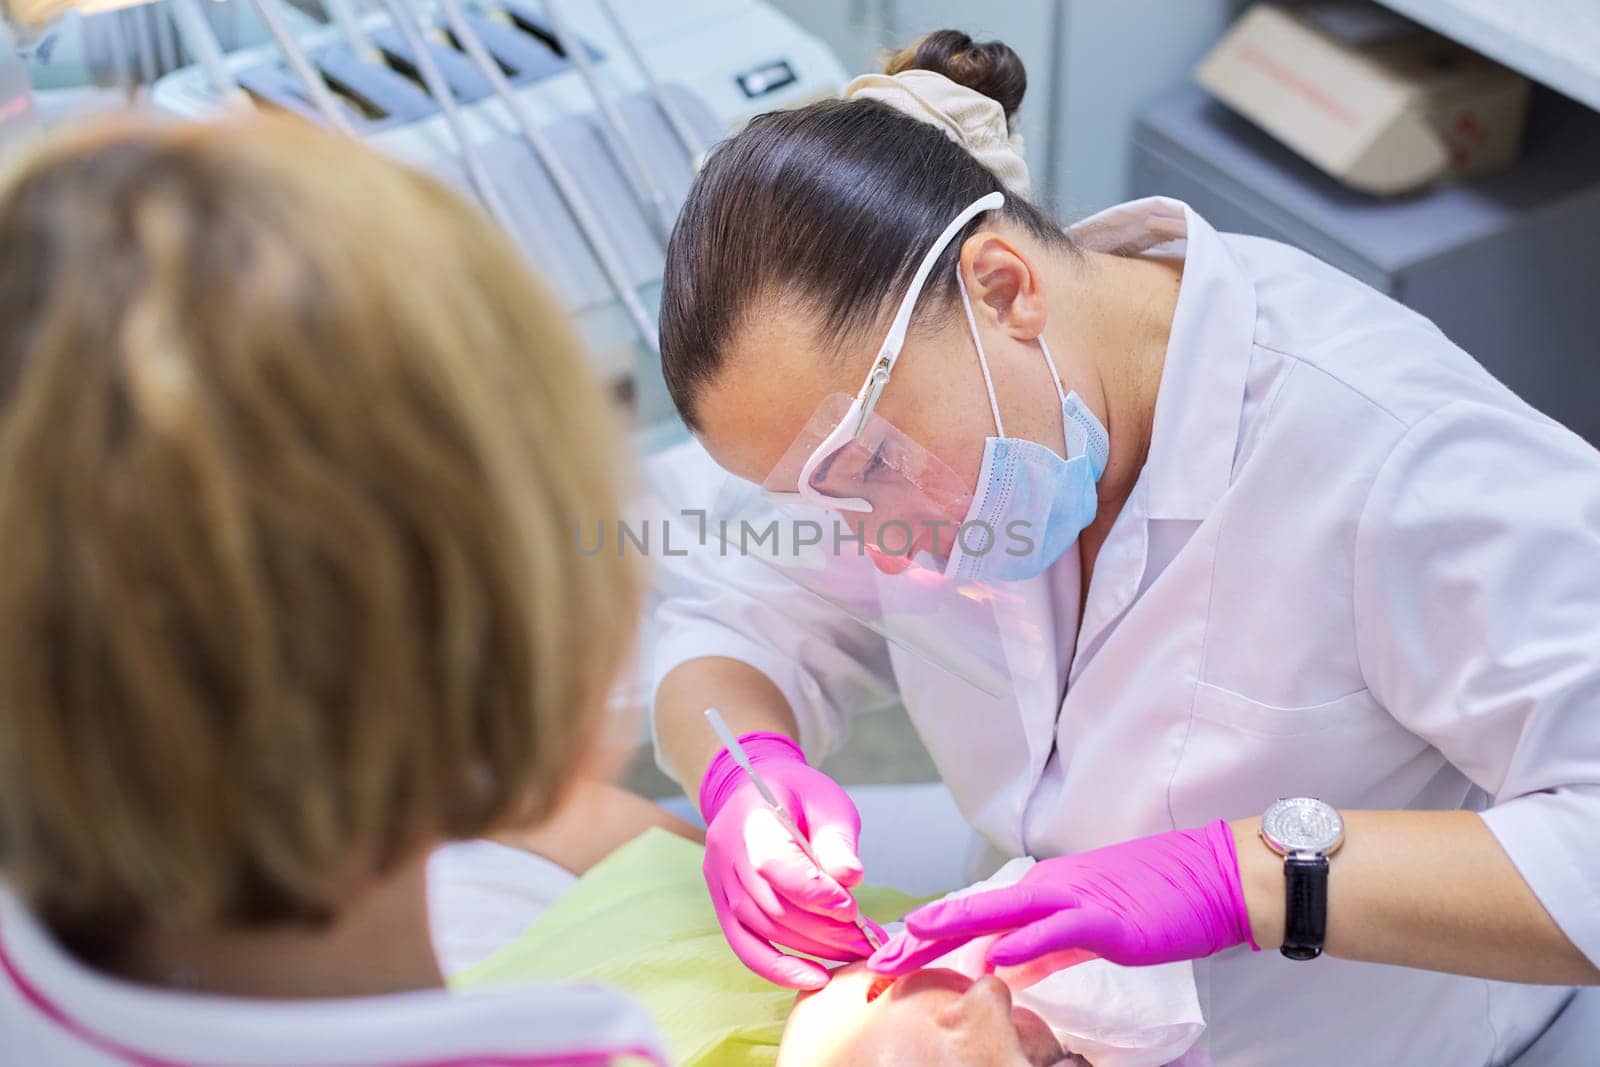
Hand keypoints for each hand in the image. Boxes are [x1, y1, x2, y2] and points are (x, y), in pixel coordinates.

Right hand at [700, 733, 883, 988]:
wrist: (754, 790)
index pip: (773, 861)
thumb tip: (850, 878)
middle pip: (771, 903)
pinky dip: (777, 968)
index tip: (851, 908)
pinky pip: (744, 945)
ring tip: (850, 953)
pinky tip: (811, 977)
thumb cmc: (797, 795)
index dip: (812, 891)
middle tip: (864, 942)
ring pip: (761, 927)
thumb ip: (837, 840)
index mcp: (752, 815)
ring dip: (809, 949)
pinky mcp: (720, 903)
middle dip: (823, 929)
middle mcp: (726, 850)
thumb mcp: (827, 802)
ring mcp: (718, 879)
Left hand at [869, 820, 1256, 977]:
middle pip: (973, 912)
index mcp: (1044, 892)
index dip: (929, 939)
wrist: (1214, 877)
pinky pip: (1060, 929)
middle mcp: (1050, 888)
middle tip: (876, 960)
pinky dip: (1025, 941)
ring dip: (954, 927)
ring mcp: (1078, 900)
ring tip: (911, 942)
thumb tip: (1006, 966)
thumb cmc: (1158, 901)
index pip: (974, 916)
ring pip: (1004, 911)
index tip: (888, 960)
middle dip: (922, 939)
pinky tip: (995, 955)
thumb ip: (1047, 947)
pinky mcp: (1109, 920)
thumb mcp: (1090, 928)